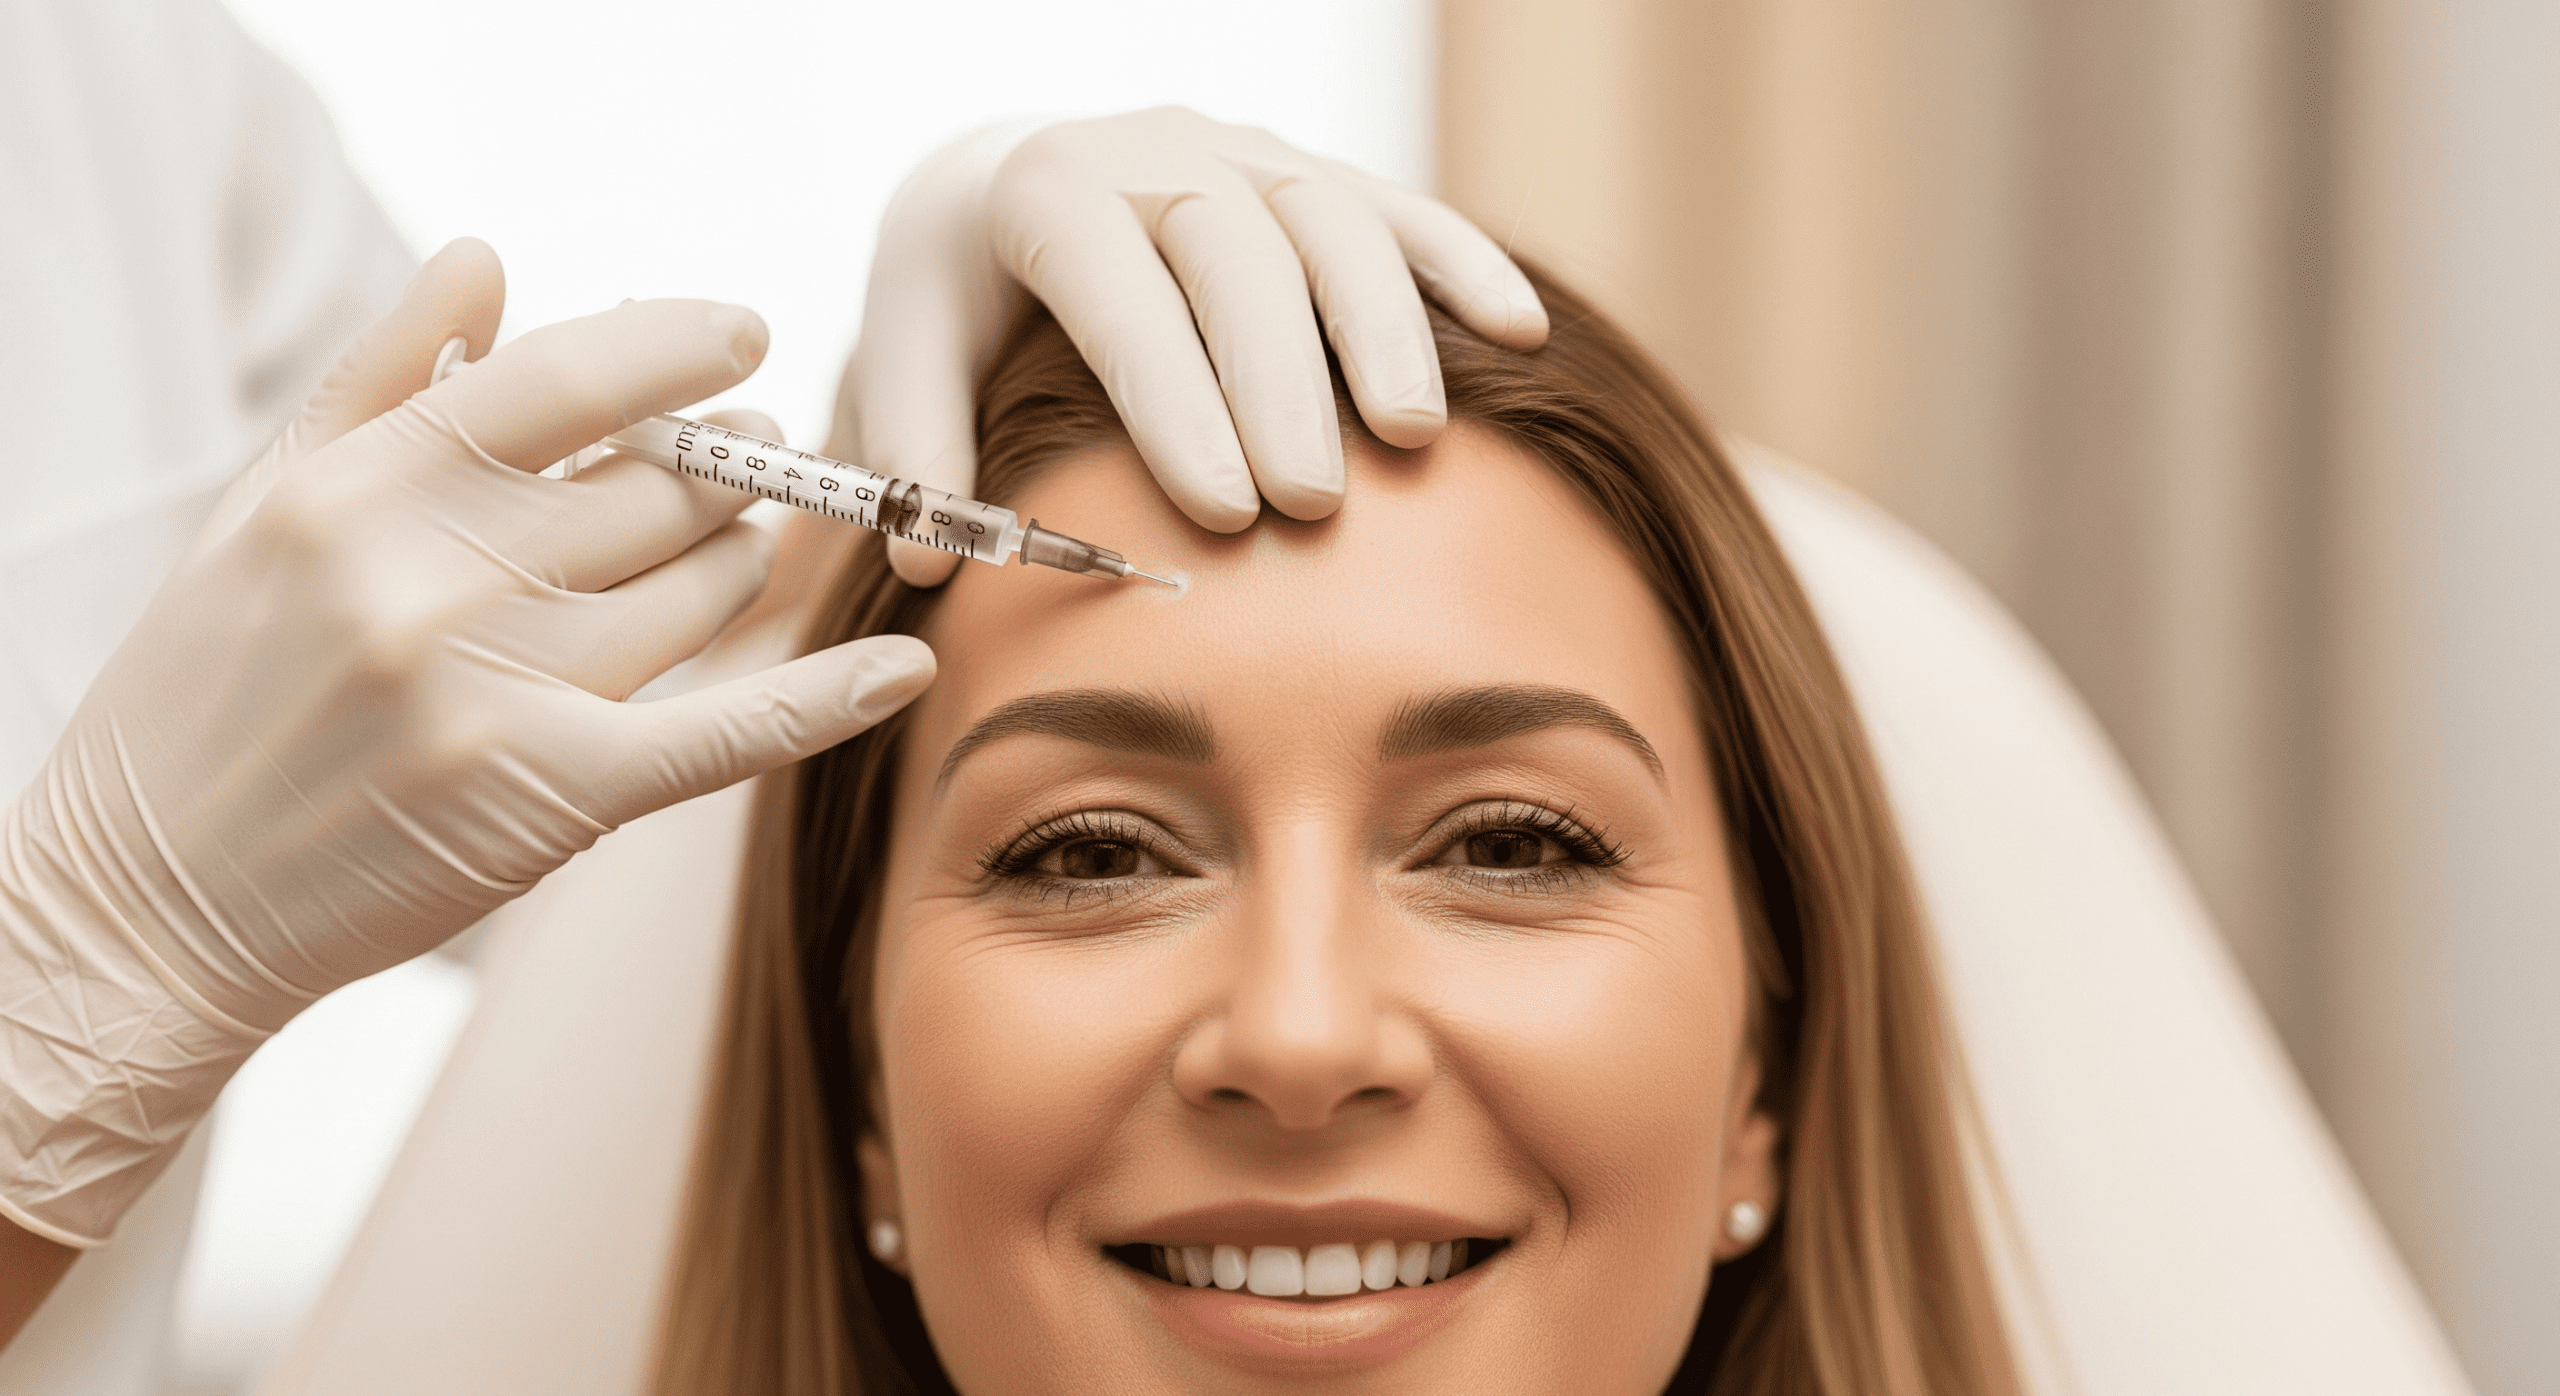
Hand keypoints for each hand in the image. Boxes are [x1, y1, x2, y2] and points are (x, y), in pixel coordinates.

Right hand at [0, 239, 934, 1245]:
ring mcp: (497, 690)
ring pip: (696, 591)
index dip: (676, 345)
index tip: (744, 332)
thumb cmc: (209, 688)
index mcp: (359, 487)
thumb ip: (378, 373)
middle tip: (757, 449)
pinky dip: (826, 696)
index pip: (566, 380)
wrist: (146, 902)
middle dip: (725, 463)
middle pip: (654, 488)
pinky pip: (726, 730)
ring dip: (742, 556)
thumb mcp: (261, 506)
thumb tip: (490, 258)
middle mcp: (430, 577)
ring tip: (740, 537)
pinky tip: (904, 668)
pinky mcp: (551, 799)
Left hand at [834, 106, 1549, 585]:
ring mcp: (1246, 154)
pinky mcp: (1313, 173)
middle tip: (1311, 506)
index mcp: (1048, 191)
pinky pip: (1401, 205)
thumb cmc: (960, 300)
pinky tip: (1520, 331)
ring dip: (1383, 328)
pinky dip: (1463, 263)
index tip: (1219, 510)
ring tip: (1413, 440)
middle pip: (1238, 253)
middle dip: (1282, 381)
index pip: (1119, 289)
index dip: (1172, 397)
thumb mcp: (908, 353)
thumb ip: (913, 449)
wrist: (1010, 188)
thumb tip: (928, 553)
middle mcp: (1155, 151)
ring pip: (1333, 219)